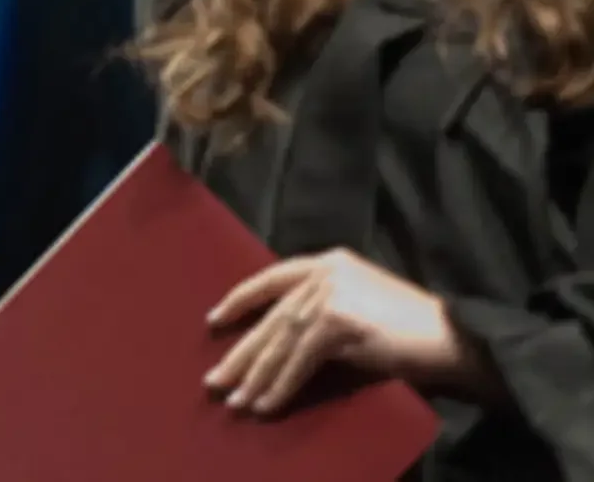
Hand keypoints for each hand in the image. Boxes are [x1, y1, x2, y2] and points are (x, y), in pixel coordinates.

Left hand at [202, 249, 462, 414]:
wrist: (452, 338)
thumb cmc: (409, 330)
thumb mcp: (357, 305)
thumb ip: (321, 309)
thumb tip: (279, 342)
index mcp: (327, 261)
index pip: (272, 277)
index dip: (240, 299)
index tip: (214, 319)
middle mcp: (324, 271)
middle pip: (272, 316)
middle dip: (242, 352)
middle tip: (215, 380)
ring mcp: (331, 293)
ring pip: (281, 340)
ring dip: (256, 375)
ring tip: (234, 400)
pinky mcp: (339, 321)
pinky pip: (300, 360)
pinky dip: (281, 385)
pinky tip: (265, 404)